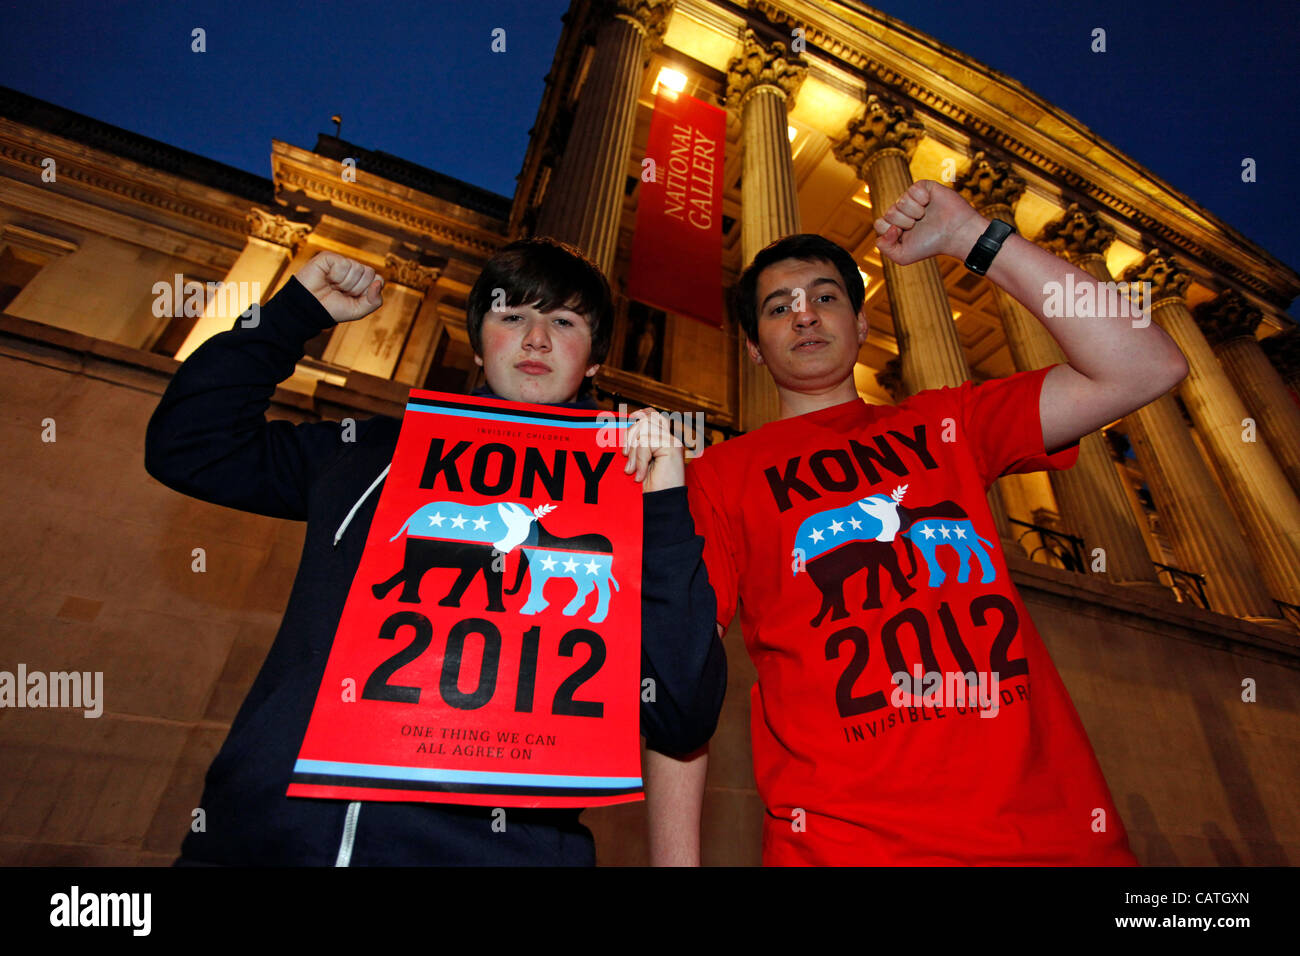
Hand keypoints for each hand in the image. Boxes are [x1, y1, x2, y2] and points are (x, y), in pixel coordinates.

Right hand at [294, 251, 384, 322]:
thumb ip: (375, 301)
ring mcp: (341, 262)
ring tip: (332, 286)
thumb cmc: (332, 308)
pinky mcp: (329, 257)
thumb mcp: (358, 310)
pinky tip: (327, 278)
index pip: (378, 279)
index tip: (353, 297)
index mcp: (361, 280)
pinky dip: (336, 276)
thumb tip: (378, 282)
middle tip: (340, 292)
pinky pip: (344, 264)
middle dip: (356, 288)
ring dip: (344, 283)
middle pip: (369, 273)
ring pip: (357, 269)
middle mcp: (353, 269)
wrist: (310, 308)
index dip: (367, 291)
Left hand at [622, 407, 685, 492]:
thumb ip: (637, 444)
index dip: (639, 415)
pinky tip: (640, 475)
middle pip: (646, 419)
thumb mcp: (639, 460)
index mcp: (664, 439)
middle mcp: (671, 437)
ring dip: (634, 451)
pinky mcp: (672, 447)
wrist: (661, 503)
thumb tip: (625, 426)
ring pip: (644, 430)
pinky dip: (639, 460)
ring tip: (632, 469)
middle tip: (626, 457)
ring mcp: (673, 441)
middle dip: (630, 436)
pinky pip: (646, 443)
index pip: (652, 414)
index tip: (629, 427)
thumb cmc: (651, 486)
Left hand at [873, 179, 987, 265]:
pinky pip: (912, 189)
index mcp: (896, 225)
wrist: (955, 234)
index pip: (880, 223)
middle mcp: (902, 211)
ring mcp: (913, 199)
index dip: (890, 230)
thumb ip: (884, 248)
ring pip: (900, 201)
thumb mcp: (903, 256)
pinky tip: (929, 203)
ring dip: (914, 212)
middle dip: (904, 222)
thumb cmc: (931, 245)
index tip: (904, 234)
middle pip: (889, 213)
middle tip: (918, 225)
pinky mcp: (924, 187)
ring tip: (925, 216)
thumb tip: (886, 228)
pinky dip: (922, 199)